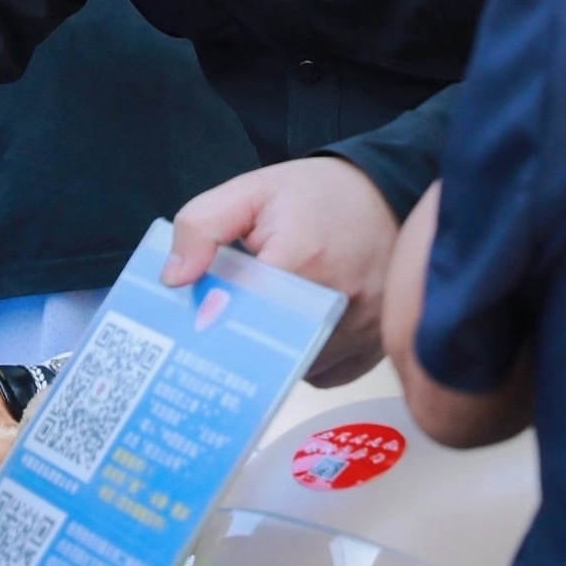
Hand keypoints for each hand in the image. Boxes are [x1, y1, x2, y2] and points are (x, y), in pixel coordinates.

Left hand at [164, 158, 400, 385]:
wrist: (390, 193)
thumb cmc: (321, 194)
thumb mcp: (252, 192)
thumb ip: (202, 225)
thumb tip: (175, 277)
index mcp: (301, 262)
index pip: (239, 314)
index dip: (215, 315)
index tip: (204, 312)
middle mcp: (337, 306)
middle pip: (265, 350)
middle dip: (243, 337)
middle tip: (232, 317)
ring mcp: (361, 332)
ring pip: (294, 367)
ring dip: (275, 350)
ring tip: (272, 314)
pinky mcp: (375, 347)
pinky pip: (324, 373)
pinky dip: (305, 358)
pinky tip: (299, 328)